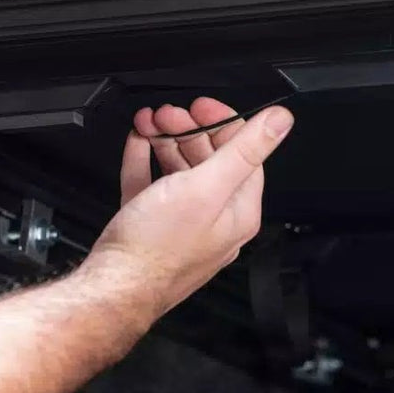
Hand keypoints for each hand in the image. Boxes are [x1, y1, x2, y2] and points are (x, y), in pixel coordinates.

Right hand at [83, 97, 293, 316]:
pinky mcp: (149, 226)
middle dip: (189, 128)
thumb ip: (245, 150)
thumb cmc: (157, 249)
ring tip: (150, 121)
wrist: (112, 287)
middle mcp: (213, 219)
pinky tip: (137, 143)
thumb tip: (281, 121)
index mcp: (236, 212)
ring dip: (165, 139)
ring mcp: (180, 223)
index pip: (243, 155)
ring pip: (178, 170)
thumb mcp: (206, 188)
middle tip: (170, 112)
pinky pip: (150, 184)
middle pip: (209, 159)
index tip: (203, 105)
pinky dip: (144, 160)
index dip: (225, 122)